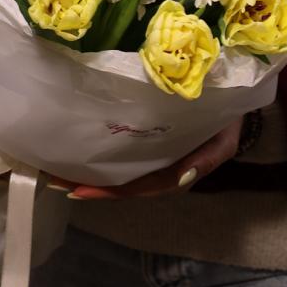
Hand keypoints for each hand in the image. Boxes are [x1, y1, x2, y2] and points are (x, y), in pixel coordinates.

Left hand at [46, 114, 244, 199]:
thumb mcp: (224, 139)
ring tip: (56, 168)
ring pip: (118, 169)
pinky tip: (79, 145)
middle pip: (120, 182)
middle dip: (88, 183)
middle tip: (53, 180)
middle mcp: (158, 166)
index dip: (108, 191)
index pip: (136, 187)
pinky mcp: (148, 133)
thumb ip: (207, 159)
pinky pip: (122, 149)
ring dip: (89, 170)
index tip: (78, 190)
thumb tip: (183, 176)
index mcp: (174, 170)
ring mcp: (152, 152)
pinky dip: (101, 151)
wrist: (233, 96)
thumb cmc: (228, 118)